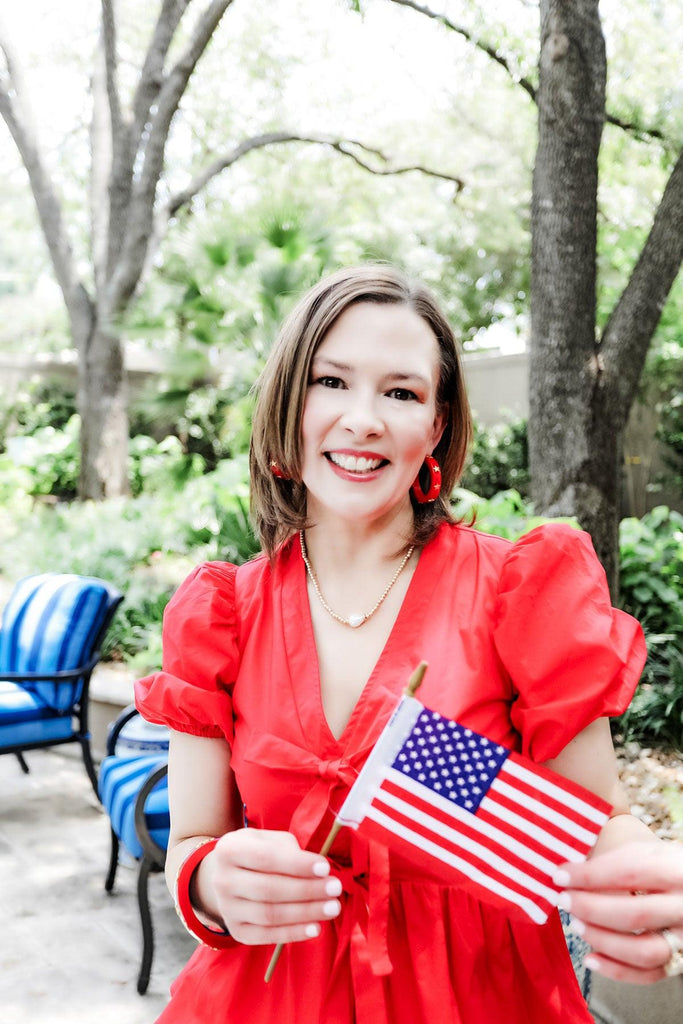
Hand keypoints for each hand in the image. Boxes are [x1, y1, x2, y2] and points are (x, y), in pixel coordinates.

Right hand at [197, 829, 341, 944]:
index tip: (325, 868)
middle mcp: (222, 880)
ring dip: (305, 913)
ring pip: (269, 915)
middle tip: (335, 888)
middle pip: (269, 889)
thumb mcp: (267, 839)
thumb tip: (318, 871)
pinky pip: (266, 935)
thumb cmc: (257, 853)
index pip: (266, 858)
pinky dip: (292, 933)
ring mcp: (227, 908)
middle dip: (307, 890)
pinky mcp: (236, 930)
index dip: (297, 864)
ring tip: (332, 907)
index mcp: (229, 850)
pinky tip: (315, 928)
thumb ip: (289, 849)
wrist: (228, 875)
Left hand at [554, 841, 682, 983]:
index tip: (559, 876)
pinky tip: (590, 958)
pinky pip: (649, 974)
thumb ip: (603, 858)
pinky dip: (617, 971)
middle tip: (564, 900)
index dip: (589, 876)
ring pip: (644, 951)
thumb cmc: (648, 858)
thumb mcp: (633, 846)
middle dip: (591, 909)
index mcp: (673, 867)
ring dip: (603, 941)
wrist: (678, 875)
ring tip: (576, 925)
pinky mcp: (679, 958)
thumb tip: (563, 876)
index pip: (628, 872)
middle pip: (634, 915)